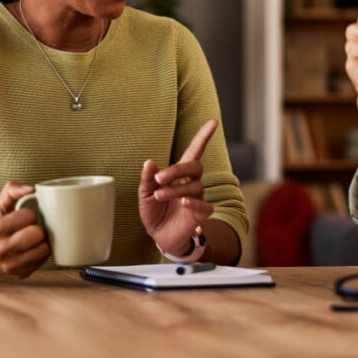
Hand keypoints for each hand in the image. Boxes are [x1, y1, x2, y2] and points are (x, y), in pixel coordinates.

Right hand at [0, 181, 49, 277]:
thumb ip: (11, 190)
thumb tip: (31, 189)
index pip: (29, 216)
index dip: (30, 214)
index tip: (24, 217)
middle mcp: (1, 250)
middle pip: (37, 234)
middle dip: (37, 228)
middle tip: (30, 228)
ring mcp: (11, 265)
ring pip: (44, 249)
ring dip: (41, 242)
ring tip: (32, 239)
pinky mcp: (21, 274)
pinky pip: (44, 260)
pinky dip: (41, 253)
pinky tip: (32, 249)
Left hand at [139, 119, 216, 255]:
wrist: (159, 235)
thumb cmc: (154, 211)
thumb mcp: (145, 193)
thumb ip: (147, 178)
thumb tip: (149, 162)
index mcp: (179, 174)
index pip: (194, 151)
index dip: (203, 136)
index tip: (213, 122)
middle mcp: (191, 183)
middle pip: (195, 167)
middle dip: (177, 169)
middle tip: (159, 178)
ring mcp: (197, 197)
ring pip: (195, 186)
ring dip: (175, 190)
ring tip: (159, 196)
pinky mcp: (200, 214)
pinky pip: (204, 205)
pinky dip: (194, 203)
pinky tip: (184, 203)